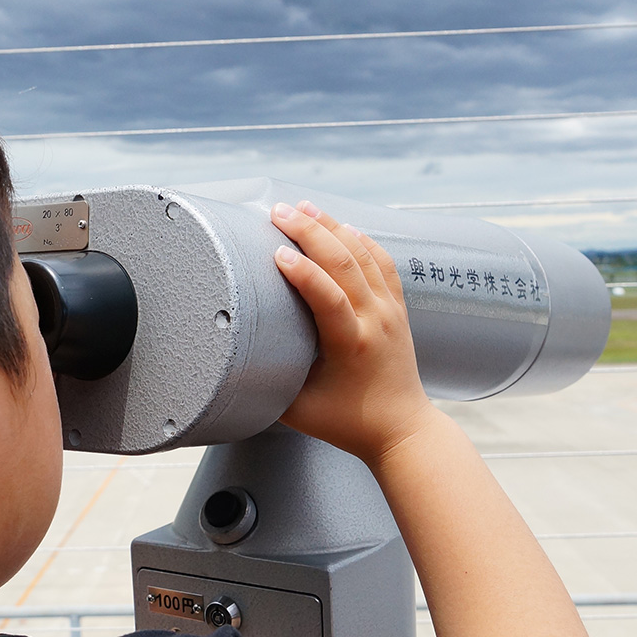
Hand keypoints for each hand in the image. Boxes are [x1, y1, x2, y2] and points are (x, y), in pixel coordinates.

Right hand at [270, 200, 435, 464]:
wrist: (402, 429)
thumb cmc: (348, 424)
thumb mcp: (298, 408)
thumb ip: (269, 379)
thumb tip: (234, 354)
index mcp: (352, 345)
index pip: (329, 298)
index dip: (302, 272)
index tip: (275, 252)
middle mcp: (376, 321)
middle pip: (346, 262)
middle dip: (311, 231)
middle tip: (279, 211)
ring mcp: (391, 311)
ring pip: (364, 254)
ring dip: (333, 226)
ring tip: (303, 207)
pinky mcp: (398, 308)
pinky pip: (381, 261)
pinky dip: (360, 239)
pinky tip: (341, 226)